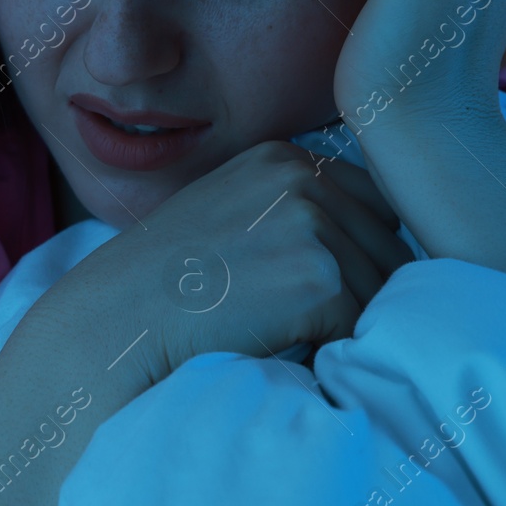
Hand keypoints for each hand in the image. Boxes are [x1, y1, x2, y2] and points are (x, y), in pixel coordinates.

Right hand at [44, 140, 415, 389]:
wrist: (117, 321)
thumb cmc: (166, 283)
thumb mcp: (230, 213)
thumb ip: (292, 211)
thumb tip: (373, 243)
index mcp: (284, 157)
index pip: (375, 206)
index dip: (356, 254)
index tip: (310, 286)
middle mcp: (303, 178)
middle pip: (388, 245)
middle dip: (362, 289)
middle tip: (300, 319)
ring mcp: (311, 224)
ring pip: (382, 289)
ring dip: (350, 322)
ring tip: (288, 334)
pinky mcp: (317, 278)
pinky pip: (362, 325)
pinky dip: (336, 348)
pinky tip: (287, 347)